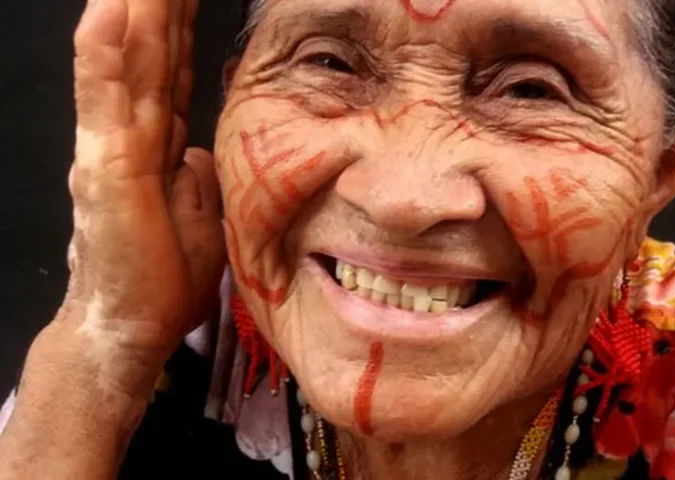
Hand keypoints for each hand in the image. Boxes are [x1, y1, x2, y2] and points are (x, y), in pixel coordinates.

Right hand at [53, 0, 223, 395]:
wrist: (134, 325)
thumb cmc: (163, 275)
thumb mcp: (203, 215)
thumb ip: (198, 175)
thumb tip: (199, 152)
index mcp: (158, 143)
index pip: (171, 71)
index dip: (182, 27)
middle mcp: (130, 133)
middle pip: (152, 55)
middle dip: (162, 5)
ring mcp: (112, 144)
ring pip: (127, 62)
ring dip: (136, 10)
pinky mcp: (105, 165)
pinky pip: (104, 98)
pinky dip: (104, 52)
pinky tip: (110, 10)